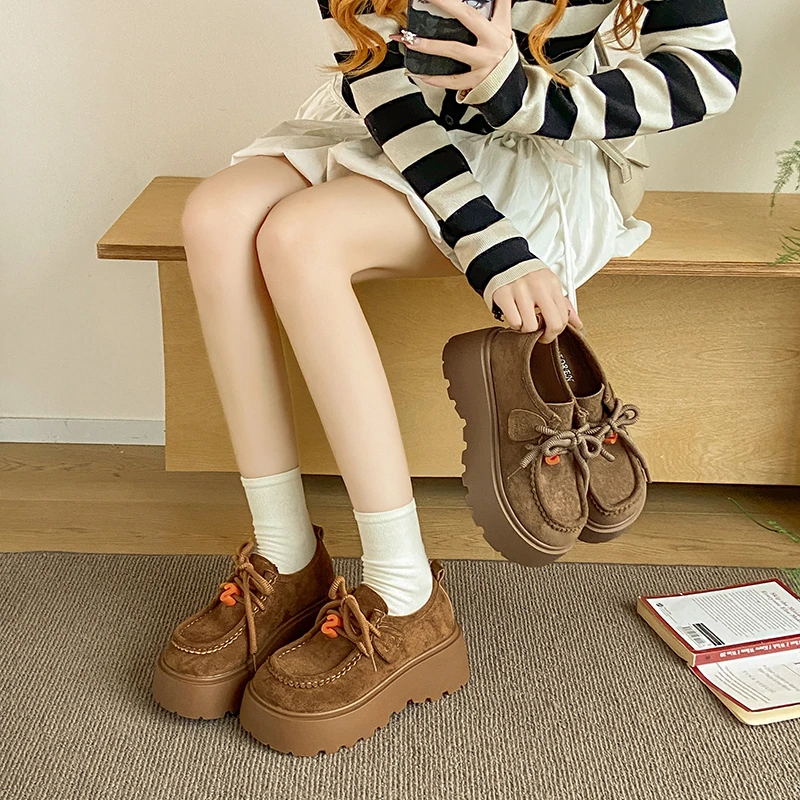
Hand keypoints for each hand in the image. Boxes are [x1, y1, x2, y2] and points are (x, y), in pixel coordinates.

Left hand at [389, 0, 514, 91]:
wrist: (510, 86)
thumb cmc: (503, 55)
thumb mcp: (503, 29)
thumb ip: (497, 8)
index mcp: (498, 28)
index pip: (491, 3)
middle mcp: (492, 44)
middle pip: (468, 18)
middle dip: (446, 4)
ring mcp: (483, 63)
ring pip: (455, 50)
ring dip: (430, 46)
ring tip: (412, 40)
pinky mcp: (476, 82)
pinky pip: (453, 80)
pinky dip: (435, 79)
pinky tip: (421, 74)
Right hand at [492, 269, 583, 342]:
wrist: (505, 260)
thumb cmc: (529, 275)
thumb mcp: (551, 285)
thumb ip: (565, 305)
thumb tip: (577, 324)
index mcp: (552, 285)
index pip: (564, 317)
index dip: (558, 330)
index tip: (551, 332)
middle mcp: (538, 287)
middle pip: (553, 324)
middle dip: (548, 336)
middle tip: (542, 335)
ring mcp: (521, 291)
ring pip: (530, 326)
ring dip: (527, 329)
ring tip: (525, 321)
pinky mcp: (504, 295)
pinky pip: (514, 322)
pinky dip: (515, 324)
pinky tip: (516, 317)